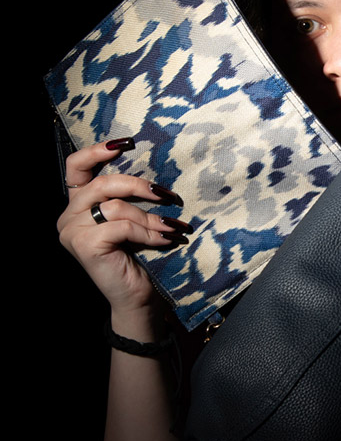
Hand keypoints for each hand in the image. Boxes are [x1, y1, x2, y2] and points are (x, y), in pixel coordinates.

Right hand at [57, 140, 191, 316]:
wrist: (134, 298)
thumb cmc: (135, 257)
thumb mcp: (128, 220)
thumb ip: (124, 197)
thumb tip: (149, 173)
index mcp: (75, 206)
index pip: (75, 167)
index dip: (96, 151)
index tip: (124, 143)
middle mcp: (67, 217)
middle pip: (101, 183)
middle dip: (138, 186)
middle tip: (166, 194)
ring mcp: (72, 232)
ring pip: (116, 206)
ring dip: (150, 217)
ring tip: (173, 227)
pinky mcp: (85, 245)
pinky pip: (123, 226)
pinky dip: (149, 233)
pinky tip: (166, 240)